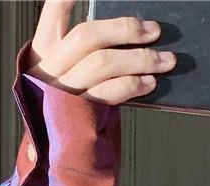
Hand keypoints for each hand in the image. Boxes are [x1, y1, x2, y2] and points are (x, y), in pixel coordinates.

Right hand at [28, 0, 176, 103]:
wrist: (55, 148)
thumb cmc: (67, 102)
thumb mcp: (66, 70)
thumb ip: (87, 50)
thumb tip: (130, 33)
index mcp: (44, 47)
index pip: (55, 7)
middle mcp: (50, 66)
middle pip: (87, 35)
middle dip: (124, 30)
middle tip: (154, 30)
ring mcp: (63, 90)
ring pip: (102, 63)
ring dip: (140, 59)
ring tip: (165, 60)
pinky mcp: (79, 113)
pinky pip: (109, 92)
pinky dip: (134, 84)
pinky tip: (150, 82)